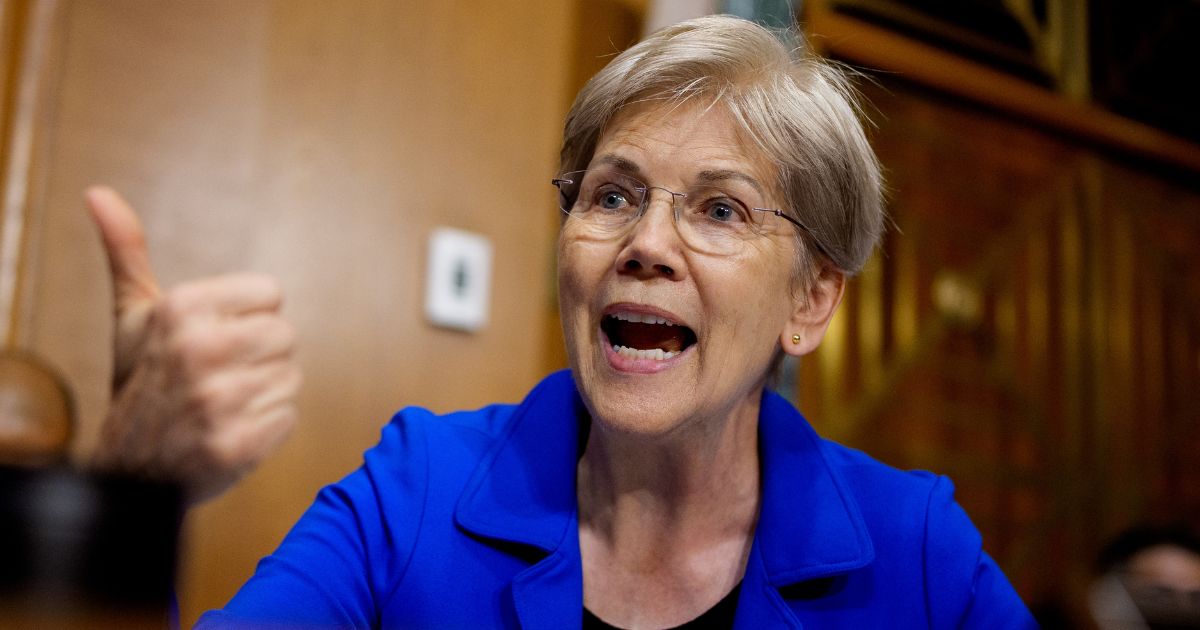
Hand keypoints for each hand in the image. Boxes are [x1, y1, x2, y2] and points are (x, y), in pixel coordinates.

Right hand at [86, 187, 300, 502]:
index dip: (248, 318)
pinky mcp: (236, 444)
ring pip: (291, 377)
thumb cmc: (141, 381)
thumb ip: (126, 251)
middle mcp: (198, 349)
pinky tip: (233, 430)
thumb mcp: (132, 315)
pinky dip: (268, 428)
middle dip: (260, 357)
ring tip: (225, 404)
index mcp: (182, 308)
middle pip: (286, 335)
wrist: (128, 468)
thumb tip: (98, 192)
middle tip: (221, 375)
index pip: (271, 294)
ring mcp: (217, 400)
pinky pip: (288, 418)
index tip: (215, 338)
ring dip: (265, 394)